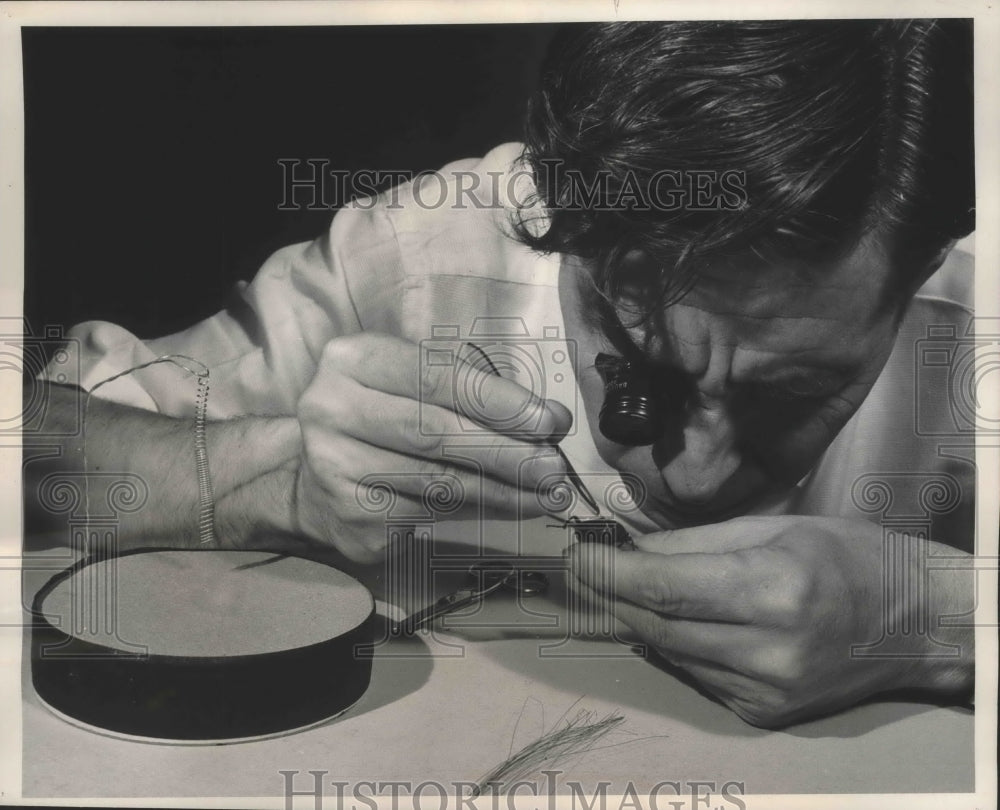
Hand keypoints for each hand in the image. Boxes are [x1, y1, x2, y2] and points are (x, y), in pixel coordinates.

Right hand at [294, 333, 571, 560]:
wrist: (318, 474)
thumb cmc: (384, 415)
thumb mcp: (417, 382)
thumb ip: (475, 391)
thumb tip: (548, 421)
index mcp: (353, 359)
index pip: (437, 378)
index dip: (499, 402)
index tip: (550, 421)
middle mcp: (332, 408)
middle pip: (436, 433)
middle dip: (507, 451)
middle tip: (554, 466)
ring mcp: (334, 466)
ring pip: (438, 481)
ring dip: (503, 490)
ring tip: (546, 493)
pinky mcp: (349, 516)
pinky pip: (428, 514)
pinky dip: (478, 512)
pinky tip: (510, 507)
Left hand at [569, 515, 972, 726]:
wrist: (914, 624)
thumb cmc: (848, 557)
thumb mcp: (773, 527)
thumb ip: (694, 543)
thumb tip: (629, 549)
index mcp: (773, 590)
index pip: (664, 587)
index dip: (608, 573)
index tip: (574, 556)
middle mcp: (768, 650)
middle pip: (657, 626)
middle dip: (612, 596)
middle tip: (585, 569)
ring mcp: (766, 691)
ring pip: (669, 653)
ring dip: (637, 621)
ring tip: (620, 588)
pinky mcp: (763, 712)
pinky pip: (695, 674)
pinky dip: (673, 645)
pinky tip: (670, 621)